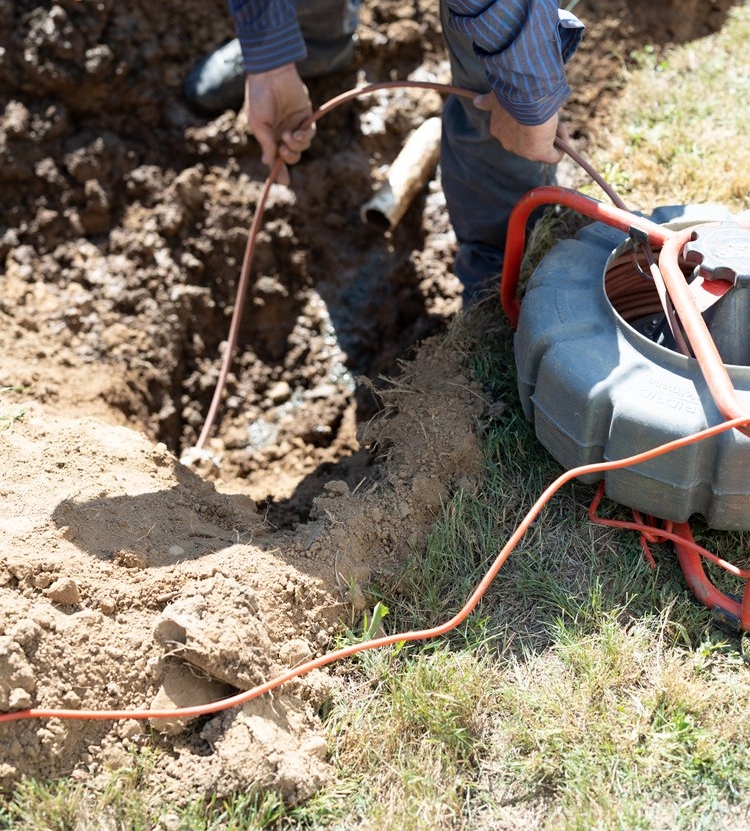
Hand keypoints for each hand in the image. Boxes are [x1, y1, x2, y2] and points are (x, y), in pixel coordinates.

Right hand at [244, 64, 315, 185]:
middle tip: (282, 149)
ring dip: (295, 146)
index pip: (276, 159)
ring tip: (288, 135)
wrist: (271, 74)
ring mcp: (295, 125)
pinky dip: (304, 137)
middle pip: (291, 156)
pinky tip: (296, 132)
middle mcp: (282, 133)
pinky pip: (310, 135)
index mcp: (269, 136)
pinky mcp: (306, 117)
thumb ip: (266, 143)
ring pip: (302, 148)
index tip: (284, 183)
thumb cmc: (259, 97)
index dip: (280, 172)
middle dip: (288, 158)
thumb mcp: (258, 123)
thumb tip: (268, 163)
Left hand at [473, 92, 566, 163]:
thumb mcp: (497, 95)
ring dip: (551, 133)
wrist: (526, 97)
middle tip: (546, 112)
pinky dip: (561, 146)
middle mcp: (508, 143)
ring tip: (555, 119)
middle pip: (527, 139)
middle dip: (538, 128)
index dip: (525, 120)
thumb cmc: (512, 93)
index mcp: (499, 129)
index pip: (513, 129)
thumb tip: (476, 102)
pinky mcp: (539, 154)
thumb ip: (487, 101)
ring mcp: (523, 151)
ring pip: (541, 146)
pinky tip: (563, 130)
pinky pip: (554, 156)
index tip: (535, 107)